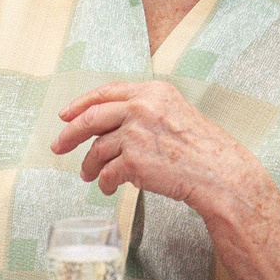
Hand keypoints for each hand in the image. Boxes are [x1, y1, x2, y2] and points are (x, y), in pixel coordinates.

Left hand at [50, 80, 267, 209]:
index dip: (81, 103)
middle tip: (58, 146)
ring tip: (88, 176)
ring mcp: (136, 133)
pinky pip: (107, 173)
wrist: (221, 173)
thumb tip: (111, 125)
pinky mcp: (134, 161)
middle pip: (91, 117)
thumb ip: (145, 111)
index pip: (107, 92)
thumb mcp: (176, 114)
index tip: (66, 114)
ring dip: (88, 165)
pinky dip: (103, 182)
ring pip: (97, 149)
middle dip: (70, 133)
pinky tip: (106, 188)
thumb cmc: (204, 149)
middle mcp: (142, 107)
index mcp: (153, 91)